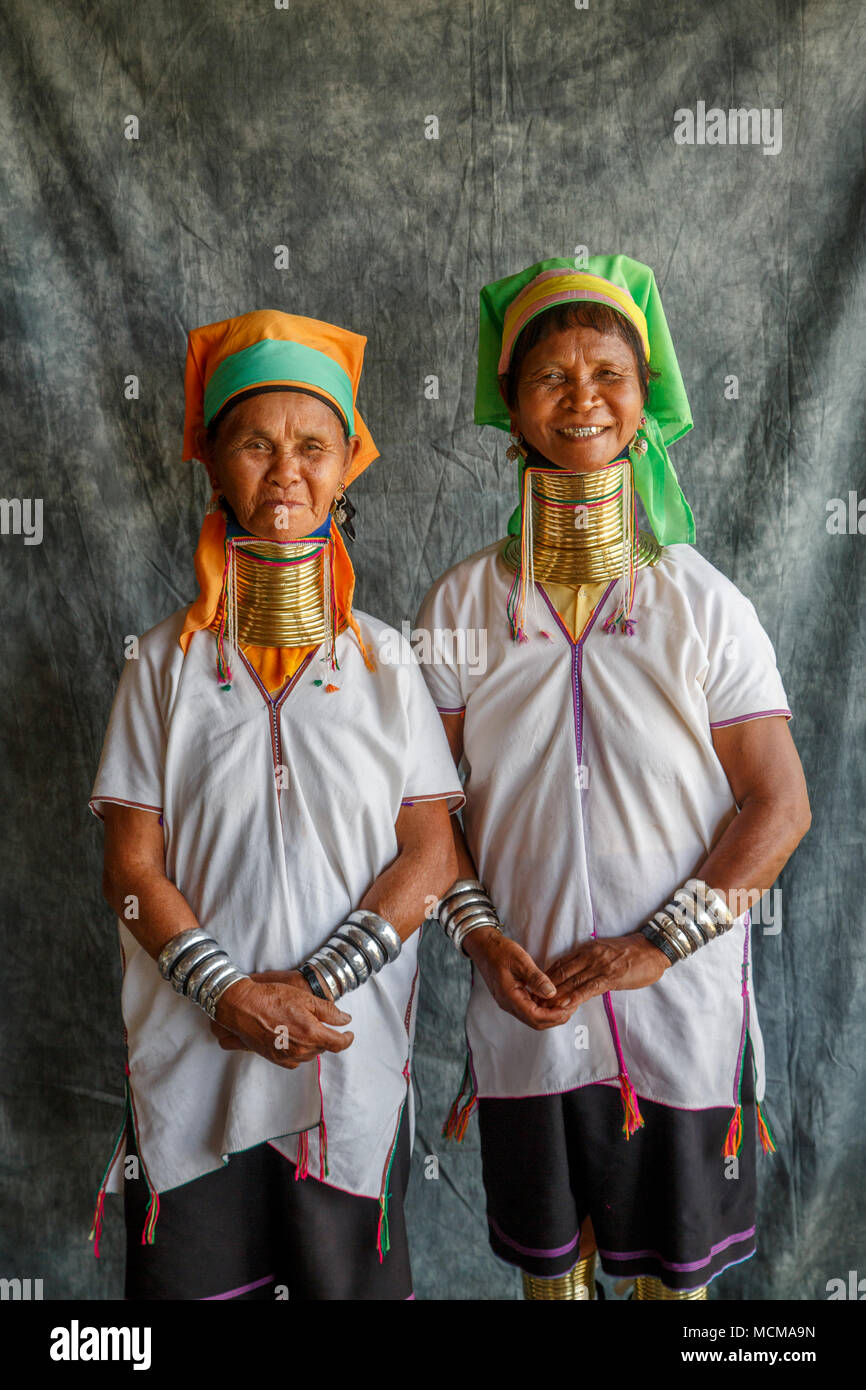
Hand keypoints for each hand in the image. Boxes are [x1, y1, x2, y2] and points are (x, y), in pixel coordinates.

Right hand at [209, 972, 353, 1068]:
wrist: (244, 1007)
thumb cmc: (273, 999)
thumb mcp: (305, 998)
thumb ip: (328, 1011)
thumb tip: (345, 1020)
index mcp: (312, 1034)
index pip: (338, 1044)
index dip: (347, 1039)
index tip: (349, 1034)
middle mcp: (301, 1050)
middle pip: (323, 1048)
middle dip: (326, 1036)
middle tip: (319, 1022)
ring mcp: (287, 1056)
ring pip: (309, 1055)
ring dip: (312, 1044)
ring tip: (303, 1027)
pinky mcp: (275, 1059)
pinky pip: (295, 1060)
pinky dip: (299, 1051)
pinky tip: (293, 1038)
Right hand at [463, 927, 577, 1029]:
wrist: (484, 947)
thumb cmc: (500, 951)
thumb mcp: (521, 961)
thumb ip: (537, 979)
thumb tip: (552, 994)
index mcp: (509, 997)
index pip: (535, 1016)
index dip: (554, 1015)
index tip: (569, 1007)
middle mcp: (508, 1004)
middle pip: (535, 1022)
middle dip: (555, 1018)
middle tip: (572, 1006)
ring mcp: (509, 1003)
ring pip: (533, 1017)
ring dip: (550, 1014)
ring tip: (566, 1003)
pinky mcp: (512, 998)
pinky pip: (529, 1009)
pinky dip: (543, 1008)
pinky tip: (553, 998)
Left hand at [546, 933, 670, 1008]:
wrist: (653, 949)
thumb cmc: (631, 953)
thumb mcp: (605, 952)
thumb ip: (590, 961)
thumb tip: (576, 974)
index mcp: (587, 949)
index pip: (561, 963)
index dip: (546, 977)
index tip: (535, 988)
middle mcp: (589, 956)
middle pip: (561, 972)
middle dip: (546, 988)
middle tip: (533, 1001)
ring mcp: (599, 966)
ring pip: (572, 982)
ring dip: (556, 996)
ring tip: (542, 1007)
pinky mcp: (610, 977)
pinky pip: (588, 989)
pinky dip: (574, 997)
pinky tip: (564, 1005)